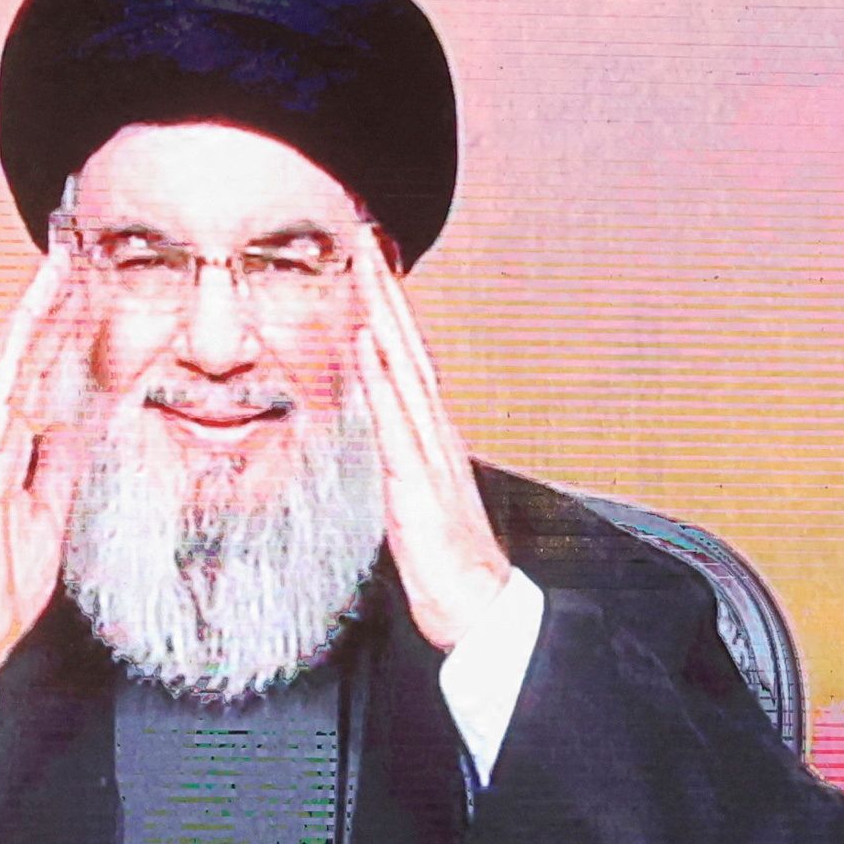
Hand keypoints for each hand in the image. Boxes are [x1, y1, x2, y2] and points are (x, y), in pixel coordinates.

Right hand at [0, 239, 101, 692]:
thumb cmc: (1, 582)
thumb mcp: (55, 513)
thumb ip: (63, 467)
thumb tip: (86, 427)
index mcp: (13, 446)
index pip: (44, 372)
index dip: (69, 327)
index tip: (98, 285)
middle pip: (27, 349)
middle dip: (55, 298)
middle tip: (82, 247)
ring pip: (11, 354)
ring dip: (37, 305)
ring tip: (63, 258)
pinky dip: (18, 346)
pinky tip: (34, 312)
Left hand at [346, 223, 516, 655]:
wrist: (477, 609)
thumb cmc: (446, 564)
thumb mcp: (414, 502)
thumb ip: (399, 463)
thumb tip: (379, 437)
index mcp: (432, 437)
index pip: (410, 359)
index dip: (391, 309)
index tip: (372, 262)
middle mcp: (435, 432)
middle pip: (410, 344)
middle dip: (387, 288)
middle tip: (367, 234)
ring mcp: (428, 452)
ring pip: (405, 367)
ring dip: (386, 312)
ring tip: (366, 262)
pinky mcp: (417, 481)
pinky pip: (395, 421)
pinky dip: (382, 378)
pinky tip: (368, 341)